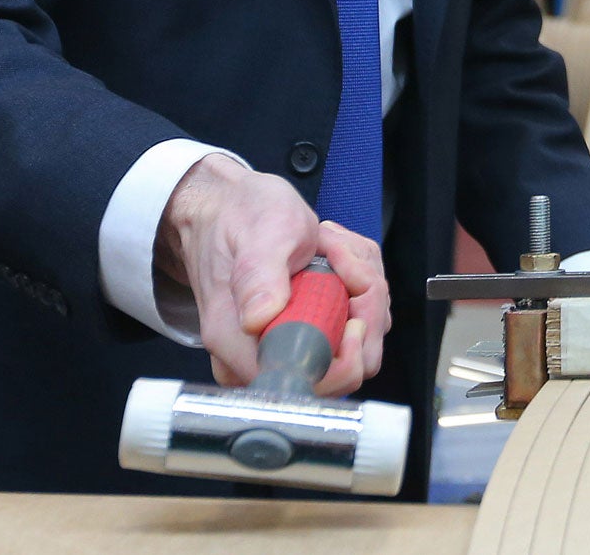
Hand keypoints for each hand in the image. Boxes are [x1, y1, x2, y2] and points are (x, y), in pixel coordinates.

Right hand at [157, 154, 391, 394]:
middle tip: (343, 256)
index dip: (348, 346)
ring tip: (331, 248)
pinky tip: (333, 257)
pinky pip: (348, 324)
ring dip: (360, 290)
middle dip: (364, 307)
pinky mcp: (300, 333)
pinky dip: (355, 288)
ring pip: (353, 342)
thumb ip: (259, 276)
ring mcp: (280, 348)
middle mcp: (257, 358)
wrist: (226, 208)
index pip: (313, 382)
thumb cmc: (241, 215)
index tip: (349, 293)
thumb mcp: (260, 234)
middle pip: (346, 365)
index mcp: (240, 343)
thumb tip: (258, 319)